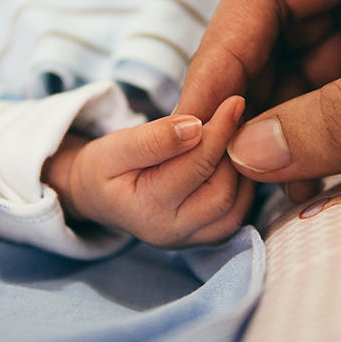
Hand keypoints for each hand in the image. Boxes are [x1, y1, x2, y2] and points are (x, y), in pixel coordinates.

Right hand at [41, 96, 253, 247]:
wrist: (98, 195)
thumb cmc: (104, 168)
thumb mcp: (117, 147)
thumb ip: (153, 139)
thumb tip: (195, 127)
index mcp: (147, 209)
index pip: (196, 167)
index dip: (219, 131)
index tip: (234, 102)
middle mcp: (171, 232)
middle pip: (222, 193)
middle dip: (232, 153)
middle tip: (236, 119)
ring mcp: (189, 239)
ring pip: (235, 207)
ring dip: (241, 170)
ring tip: (233, 137)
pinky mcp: (202, 237)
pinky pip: (235, 215)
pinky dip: (241, 187)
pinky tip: (232, 160)